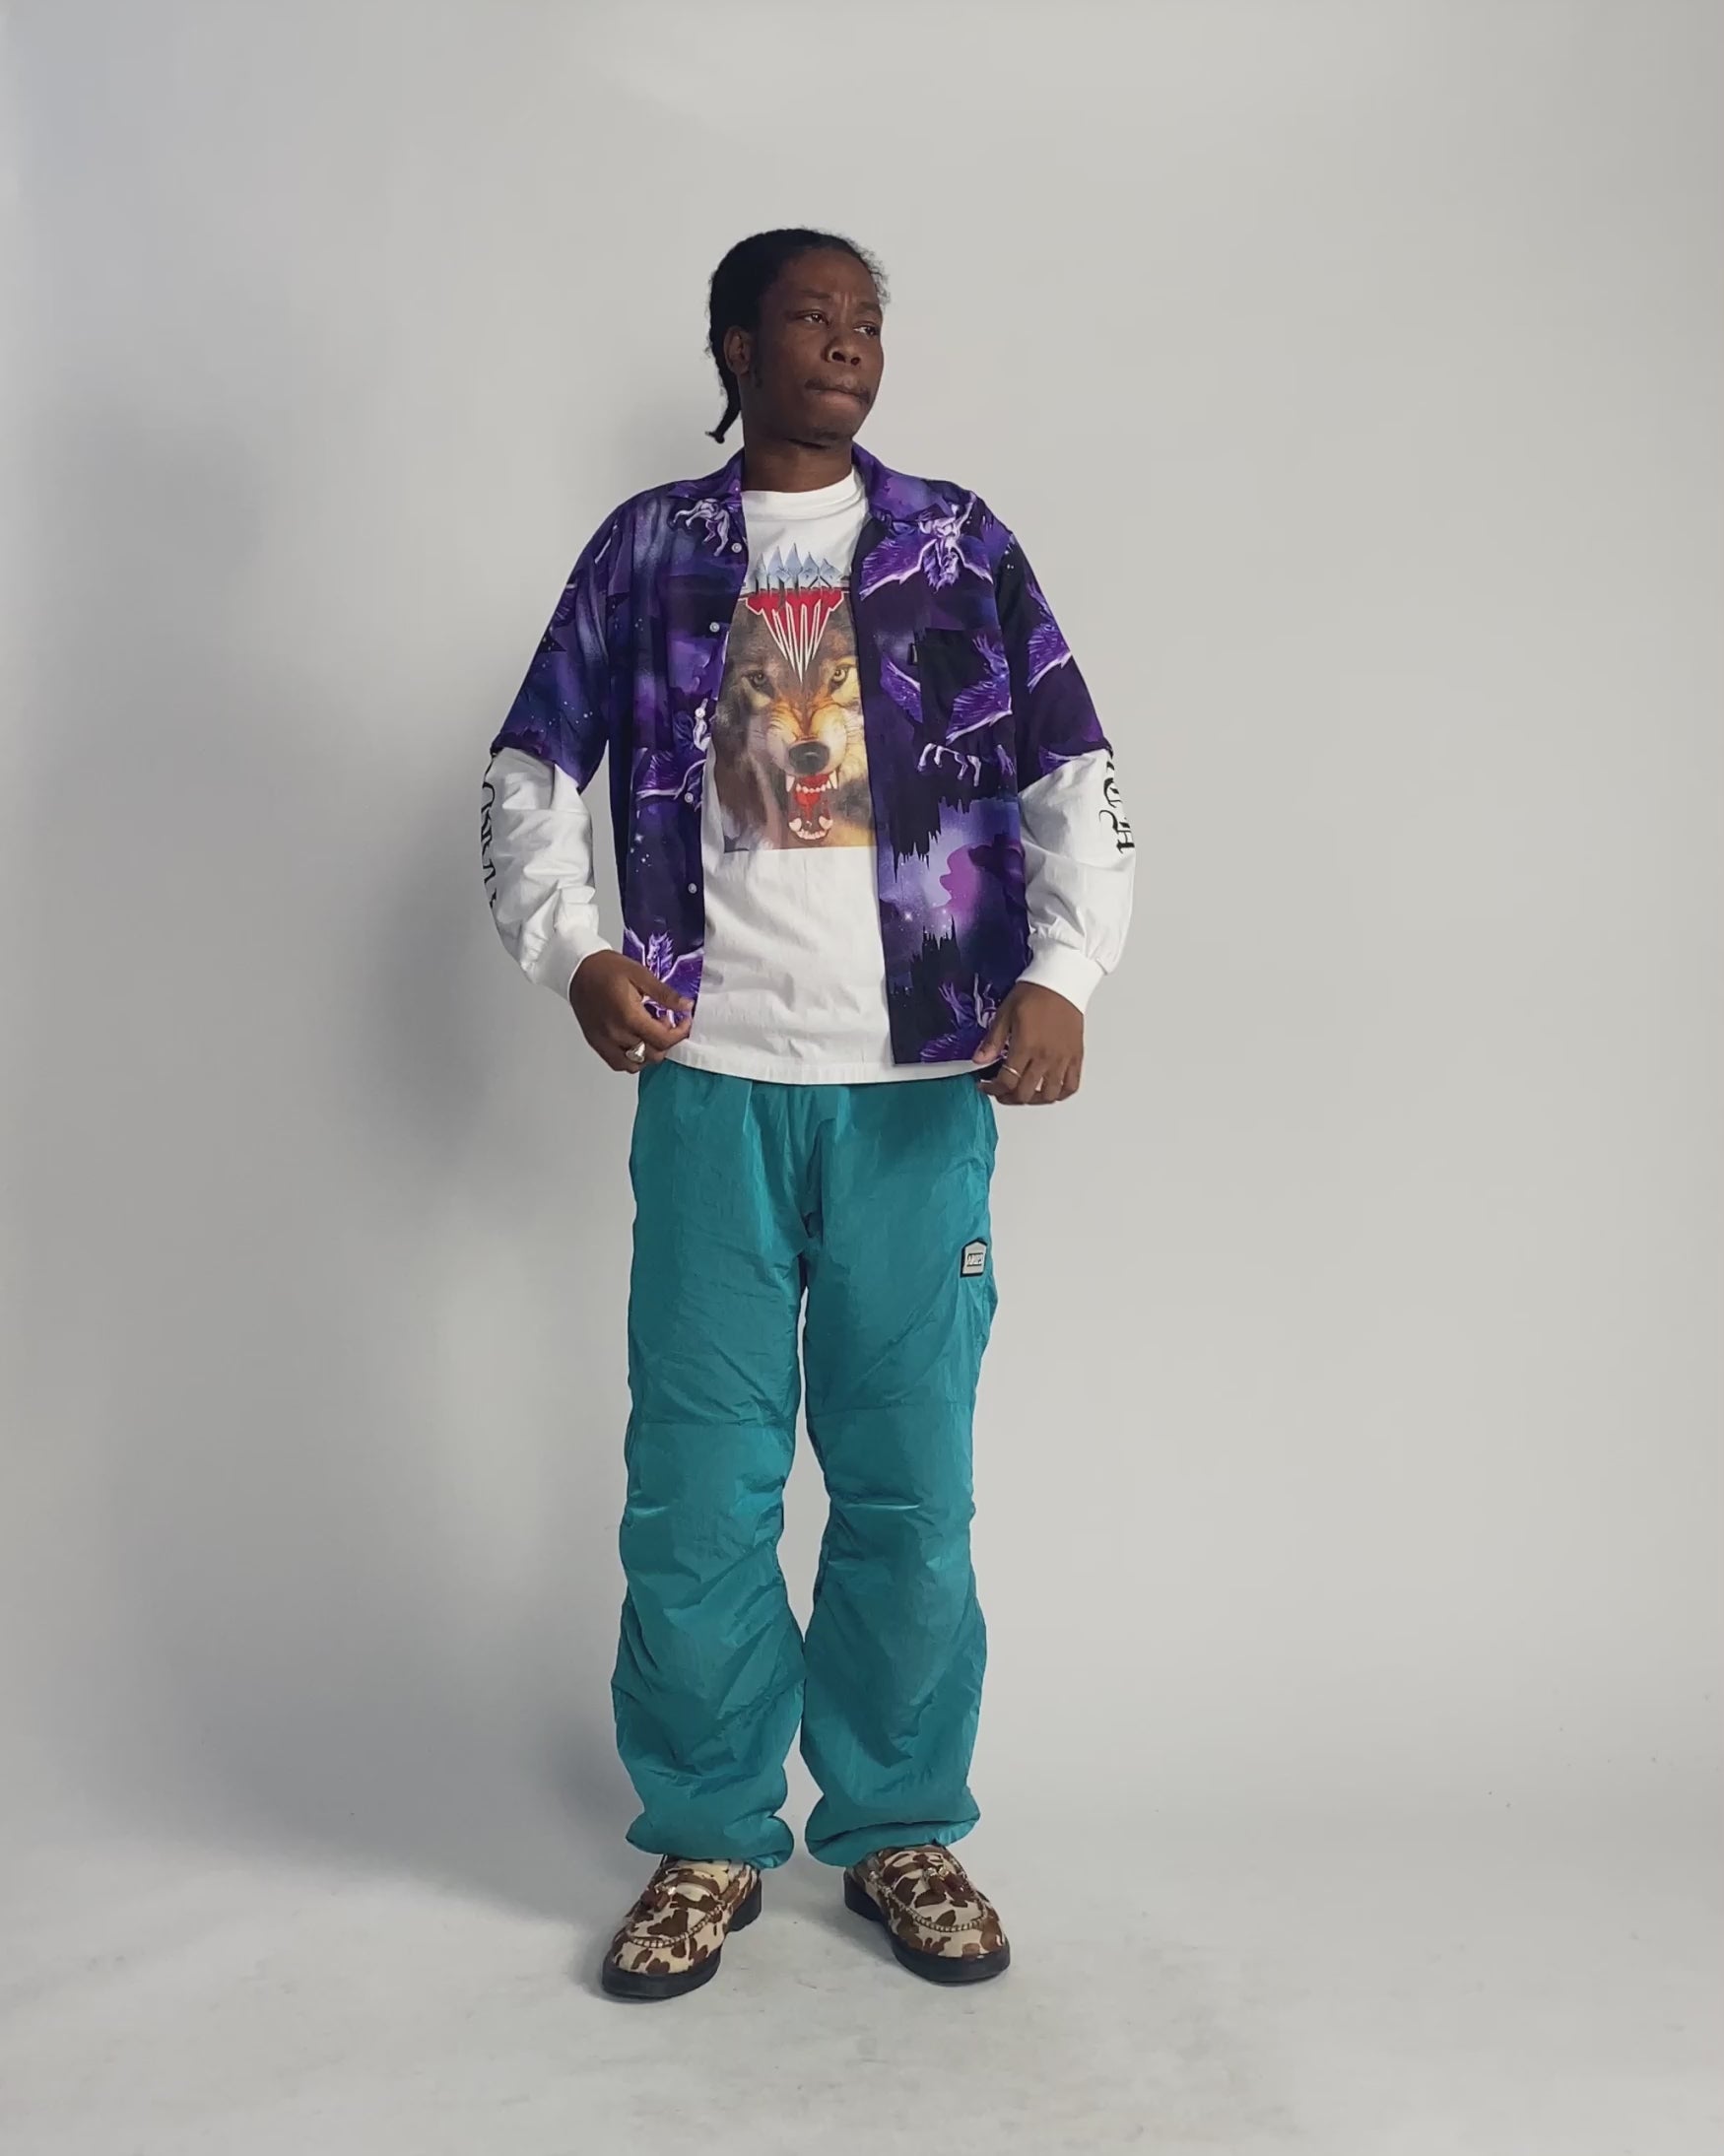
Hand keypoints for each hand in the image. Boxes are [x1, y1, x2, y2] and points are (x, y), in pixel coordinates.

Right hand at [569, 951, 692, 1072]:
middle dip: (666, 1041)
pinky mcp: (596, 1044)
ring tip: (649, 1032)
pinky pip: (619, 1064)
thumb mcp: (640, 974)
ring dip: (650, 1052)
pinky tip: (635, 1042)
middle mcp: (615, 1033)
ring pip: (637, 1064)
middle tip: (664, 1022)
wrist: (578, 969)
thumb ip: (664, 994)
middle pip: (653, 1054)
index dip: (680, 1033)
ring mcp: (604, 1041)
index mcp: (628, 1016)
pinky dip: (632, 1060)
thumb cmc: (605, 969)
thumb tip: (685, 1006)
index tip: (684, 1022)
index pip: (663, 1040)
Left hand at [974, 982, 1082, 1104]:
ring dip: (1034, 1099)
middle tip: (1001, 1091)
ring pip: (1049, 1095)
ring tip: (1024, 1092)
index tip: (986, 1086)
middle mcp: (1046, 1057)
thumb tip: (979, 1060)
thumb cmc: (1034, 993)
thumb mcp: (1005, 1013)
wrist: (1061, 981)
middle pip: (1026, 1093)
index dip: (992, 1089)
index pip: (1007, 1082)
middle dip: (1008, 1097)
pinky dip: (1060, 1094)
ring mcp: (1063, 1059)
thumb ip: (992, 1041)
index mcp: (1026, 1046)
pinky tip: (1049, 1089)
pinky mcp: (1076, 1056)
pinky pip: (1071, 1086)